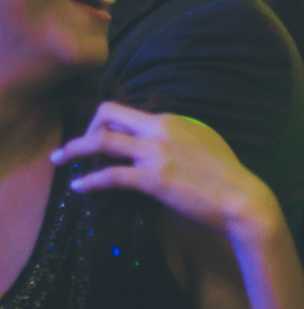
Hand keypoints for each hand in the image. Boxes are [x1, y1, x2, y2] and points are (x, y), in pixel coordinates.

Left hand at [50, 102, 278, 243]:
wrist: (240, 197)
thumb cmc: (226, 173)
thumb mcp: (204, 140)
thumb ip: (179, 134)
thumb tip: (158, 136)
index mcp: (173, 119)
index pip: (129, 111)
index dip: (109, 123)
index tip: (100, 137)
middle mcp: (161, 129)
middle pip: (109, 113)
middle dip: (86, 126)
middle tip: (75, 146)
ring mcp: (156, 153)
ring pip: (102, 141)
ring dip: (73, 149)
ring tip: (58, 158)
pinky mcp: (152, 179)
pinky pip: (110, 176)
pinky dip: (88, 181)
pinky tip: (78, 187)